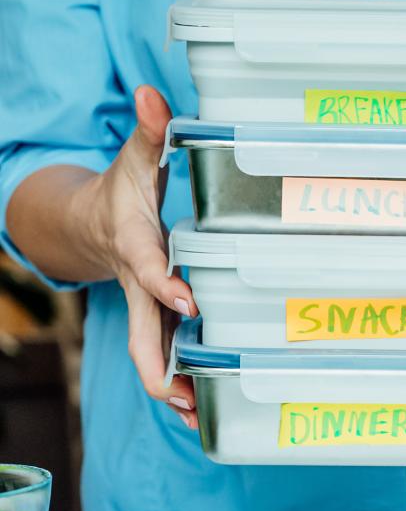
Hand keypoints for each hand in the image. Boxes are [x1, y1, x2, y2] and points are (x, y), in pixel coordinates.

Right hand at [81, 86, 198, 427]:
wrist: (95, 222)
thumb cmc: (123, 192)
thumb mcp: (137, 159)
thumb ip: (150, 131)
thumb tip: (152, 91)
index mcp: (136, 243)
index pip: (147, 265)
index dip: (163, 282)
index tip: (188, 300)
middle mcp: (139, 283)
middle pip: (141, 331)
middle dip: (160, 366)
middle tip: (186, 397)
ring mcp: (146, 306)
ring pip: (153, 353)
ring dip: (173, 388)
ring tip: (202, 419)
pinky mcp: (156, 315)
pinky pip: (165, 351)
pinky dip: (179, 379)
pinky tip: (204, 404)